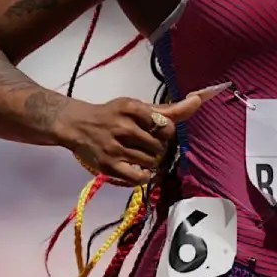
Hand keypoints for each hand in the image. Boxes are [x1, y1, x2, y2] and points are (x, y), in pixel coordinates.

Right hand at [56, 91, 207, 185]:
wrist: (77, 125)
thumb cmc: (112, 115)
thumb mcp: (137, 107)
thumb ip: (168, 109)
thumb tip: (198, 100)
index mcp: (132, 108)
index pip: (166, 126)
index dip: (166, 133)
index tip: (157, 132)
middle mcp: (123, 126)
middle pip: (160, 146)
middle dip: (158, 148)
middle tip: (146, 144)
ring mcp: (114, 147)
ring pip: (151, 161)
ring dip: (151, 161)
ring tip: (139, 154)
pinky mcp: (108, 166)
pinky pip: (139, 177)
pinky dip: (144, 175)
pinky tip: (137, 167)